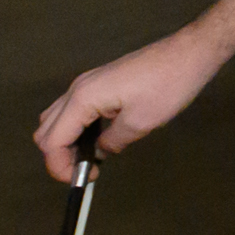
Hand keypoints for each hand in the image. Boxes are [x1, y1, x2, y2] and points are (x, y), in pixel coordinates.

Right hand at [35, 27, 228, 183]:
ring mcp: (87, 83)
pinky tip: (97, 140)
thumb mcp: (140, 123)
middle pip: (46, 130)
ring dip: (65, 142)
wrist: (188, 53)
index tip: (81, 180)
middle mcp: (77, 89)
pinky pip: (73, 110)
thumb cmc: (167, 86)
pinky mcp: (99, 82)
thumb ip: (112, 142)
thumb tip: (98, 153)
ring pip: (57, 119)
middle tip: (85, 171)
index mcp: (82, 98)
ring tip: (90, 159)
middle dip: (58, 156)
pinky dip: (76, 129)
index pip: (51, 141)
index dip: (59, 167)